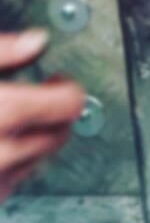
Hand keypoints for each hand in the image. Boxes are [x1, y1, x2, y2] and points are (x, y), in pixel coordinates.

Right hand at [0, 30, 84, 201]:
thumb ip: (1, 52)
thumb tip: (37, 41)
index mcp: (2, 113)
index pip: (69, 103)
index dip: (67, 87)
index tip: (56, 79)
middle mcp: (3, 153)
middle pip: (60, 133)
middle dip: (53, 114)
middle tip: (33, 98)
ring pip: (39, 158)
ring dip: (32, 139)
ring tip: (4, 120)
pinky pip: (13, 181)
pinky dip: (10, 163)